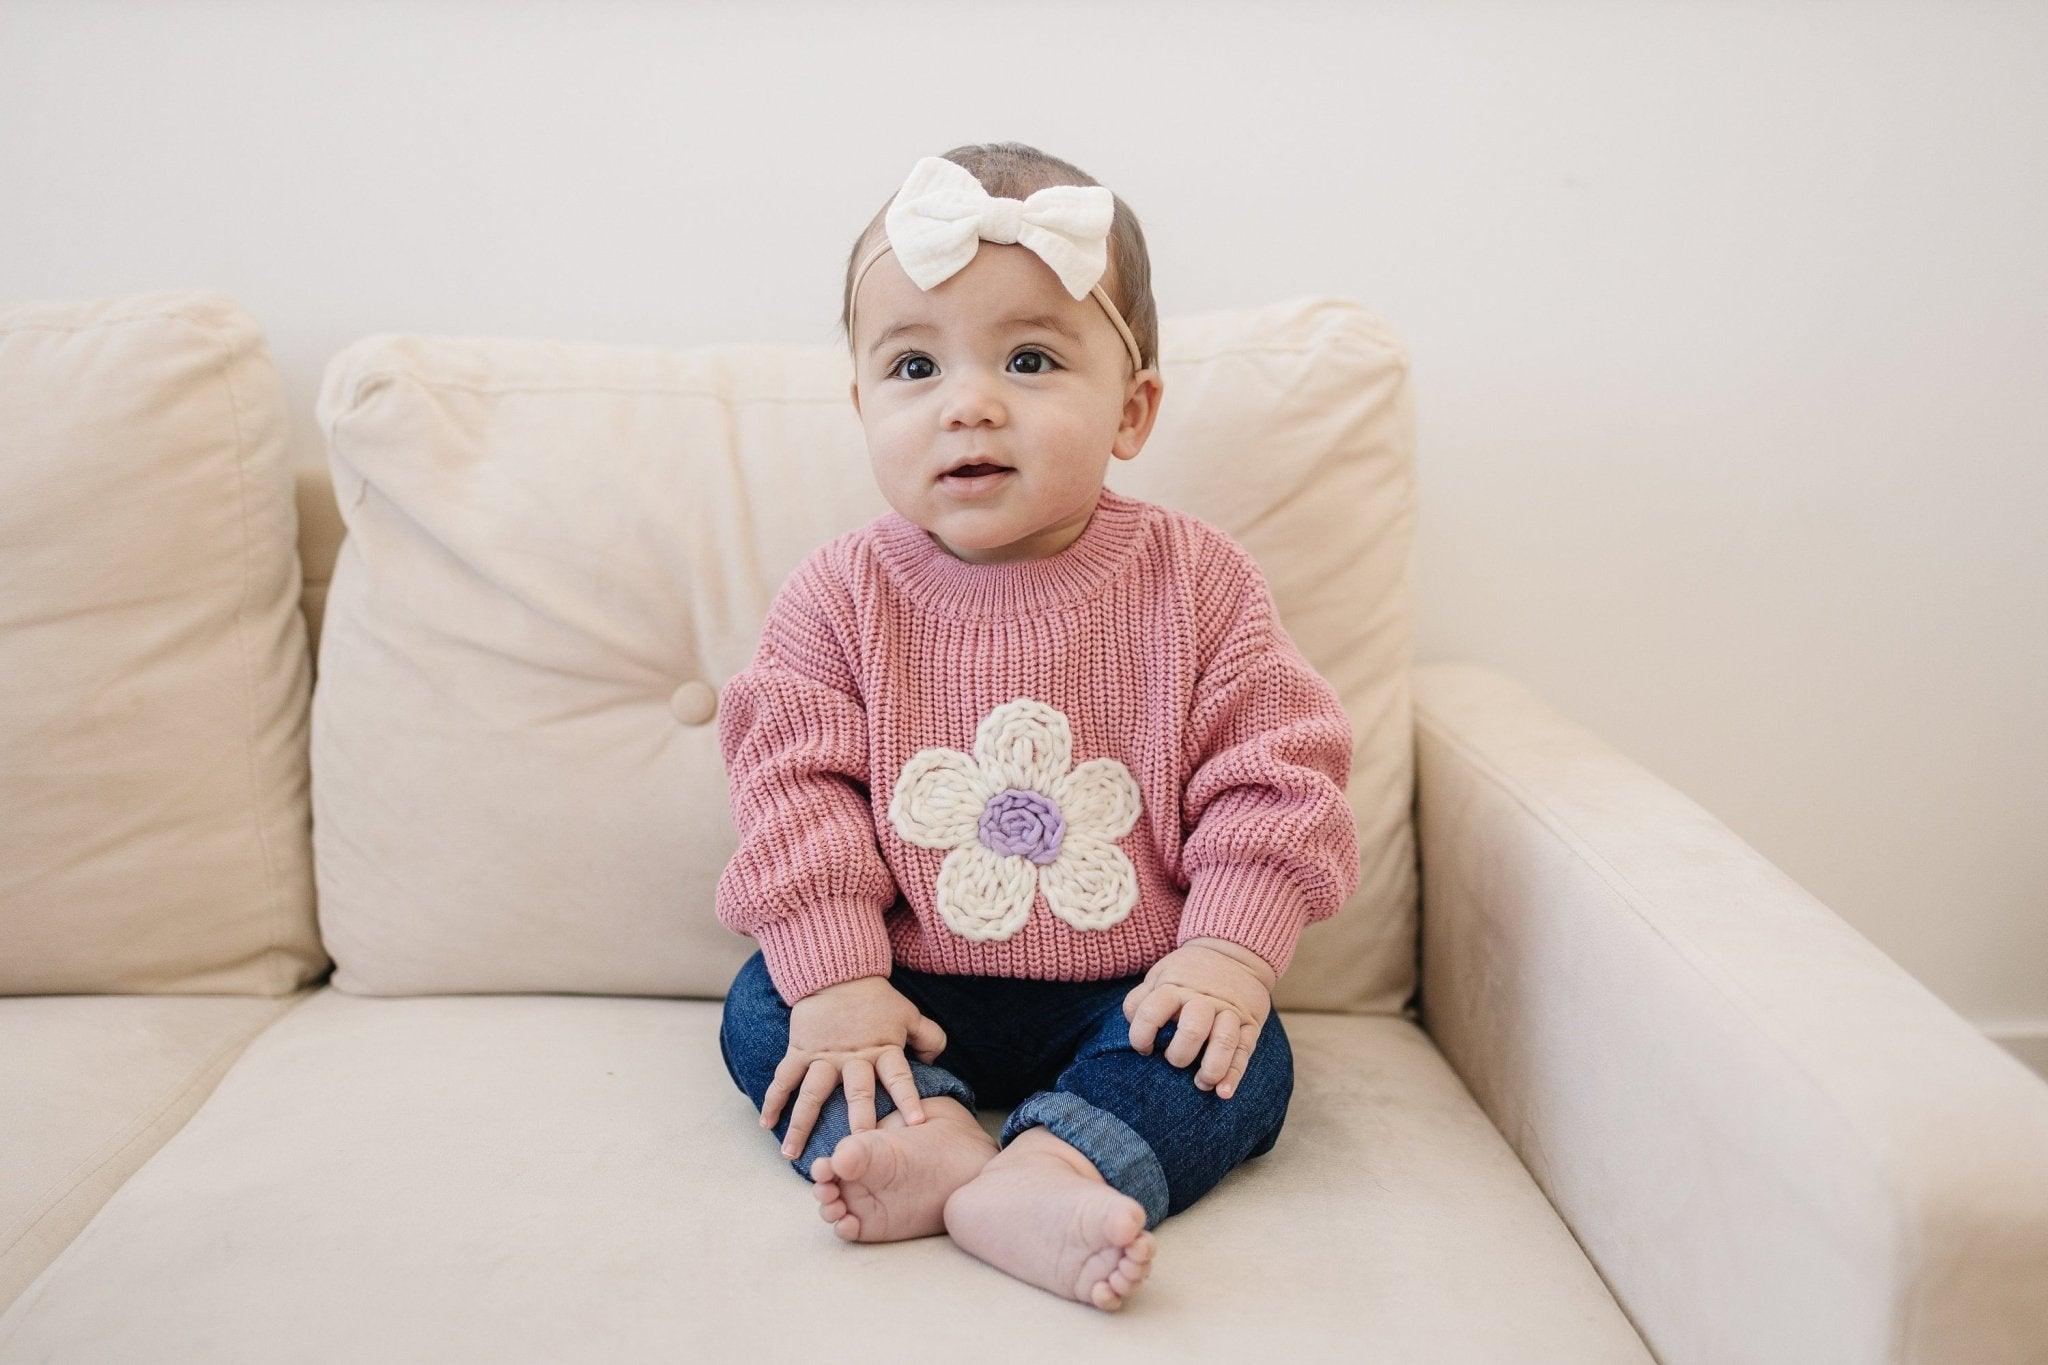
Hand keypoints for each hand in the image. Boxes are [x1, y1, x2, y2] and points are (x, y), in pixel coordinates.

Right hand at [760, 975, 947, 1159]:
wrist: (838, 973)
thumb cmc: (877, 999)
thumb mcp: (908, 1015)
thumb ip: (928, 1037)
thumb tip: (933, 1062)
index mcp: (882, 1049)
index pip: (899, 1076)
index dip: (908, 1098)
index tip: (916, 1123)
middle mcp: (853, 1058)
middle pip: (856, 1092)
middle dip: (857, 1121)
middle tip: (854, 1150)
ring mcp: (823, 1056)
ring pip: (812, 1094)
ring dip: (801, 1124)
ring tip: (792, 1154)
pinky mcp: (799, 1051)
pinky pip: (784, 1078)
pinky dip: (773, 1100)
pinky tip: (766, 1124)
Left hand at [1121, 939, 1275, 1099]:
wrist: (1235, 951)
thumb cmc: (1188, 972)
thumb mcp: (1161, 973)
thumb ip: (1142, 997)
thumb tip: (1131, 1022)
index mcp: (1175, 986)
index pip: (1150, 1013)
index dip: (1141, 1036)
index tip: (1144, 1049)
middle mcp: (1203, 999)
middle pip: (1191, 1030)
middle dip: (1179, 1055)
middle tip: (1175, 1062)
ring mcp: (1229, 1011)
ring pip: (1224, 1040)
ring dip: (1211, 1068)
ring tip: (1201, 1083)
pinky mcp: (1250, 1023)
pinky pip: (1244, 1051)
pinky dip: (1234, 1075)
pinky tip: (1223, 1093)